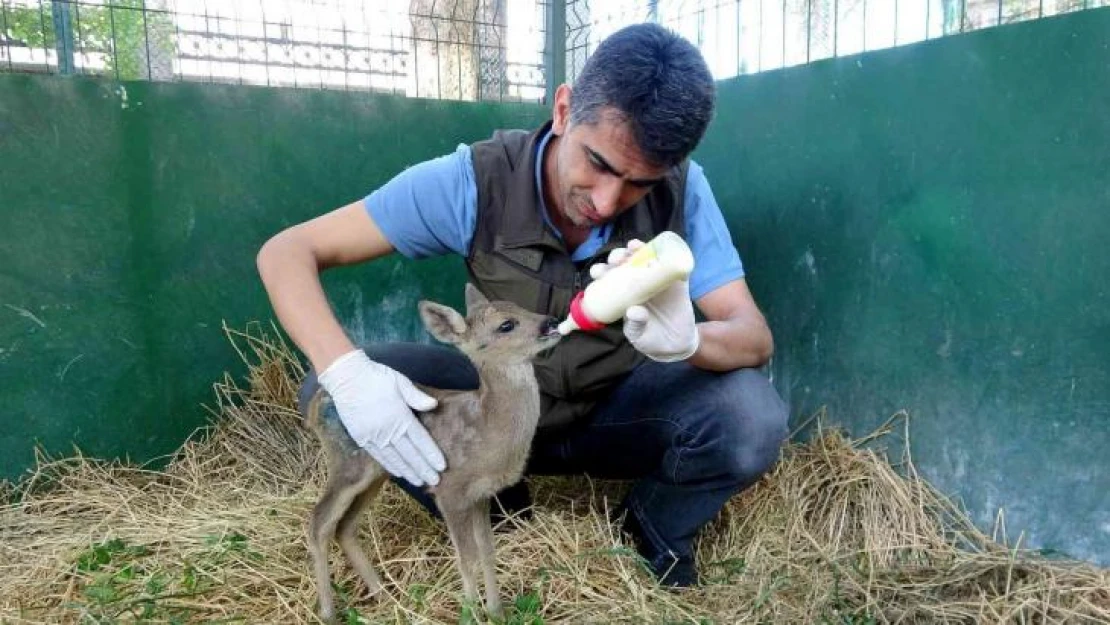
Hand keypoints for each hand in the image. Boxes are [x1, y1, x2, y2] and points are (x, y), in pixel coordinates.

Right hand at [317, 349, 445, 485]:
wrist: (346, 378)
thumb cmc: (376, 377)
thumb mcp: (400, 382)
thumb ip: (416, 397)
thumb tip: (434, 405)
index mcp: (401, 417)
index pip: (420, 440)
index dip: (431, 455)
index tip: (441, 467)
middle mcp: (388, 431)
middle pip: (409, 455)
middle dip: (423, 469)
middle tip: (435, 482)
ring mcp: (374, 437)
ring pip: (394, 459)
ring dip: (408, 472)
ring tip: (419, 482)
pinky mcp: (361, 439)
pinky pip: (379, 457)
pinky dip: (390, 466)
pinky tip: (399, 473)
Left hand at [590, 240, 699, 361]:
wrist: (678, 344)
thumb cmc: (651, 340)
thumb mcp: (639, 336)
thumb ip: (636, 325)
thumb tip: (633, 311)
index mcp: (622, 295)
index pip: (607, 279)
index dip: (601, 272)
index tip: (597, 272)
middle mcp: (637, 283)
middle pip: (623, 264)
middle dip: (616, 257)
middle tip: (616, 260)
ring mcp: (656, 280)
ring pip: (643, 258)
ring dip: (635, 250)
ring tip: (632, 247)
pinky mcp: (675, 281)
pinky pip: (671, 264)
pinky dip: (665, 253)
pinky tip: (657, 248)